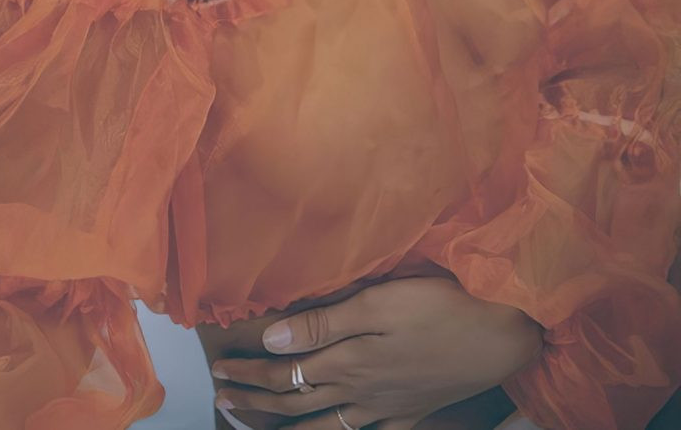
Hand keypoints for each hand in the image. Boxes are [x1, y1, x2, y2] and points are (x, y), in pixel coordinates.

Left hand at [211, 274, 543, 428]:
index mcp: (348, 362)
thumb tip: (271, 341)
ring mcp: (388, 406)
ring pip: (326, 427)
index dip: (248, 374)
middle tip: (221, 400)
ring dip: (286, 427)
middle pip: (296, 404)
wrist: (502, 332)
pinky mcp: (413, 410)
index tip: (218, 371)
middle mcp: (361, 391)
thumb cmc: (439, 306)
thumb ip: (322, 323)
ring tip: (258, 429)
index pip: (283, 374)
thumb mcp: (377, 303)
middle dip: (255, 402)